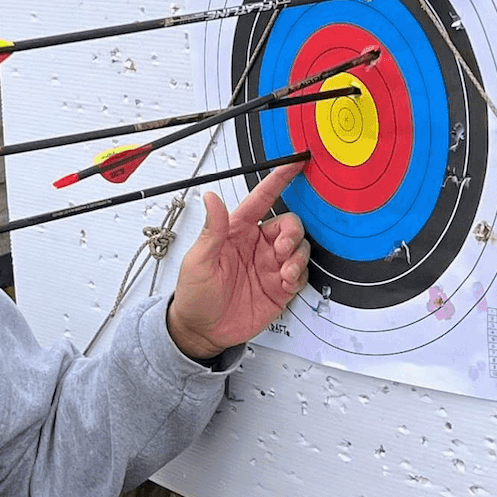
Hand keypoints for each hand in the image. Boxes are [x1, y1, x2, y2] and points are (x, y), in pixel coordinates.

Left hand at [166, 162, 310, 359]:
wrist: (202, 331)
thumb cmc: (194, 295)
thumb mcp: (198, 261)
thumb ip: (211, 231)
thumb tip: (210, 199)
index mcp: (236, 232)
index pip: (261, 199)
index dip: (278, 181)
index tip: (294, 165)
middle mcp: (256, 245)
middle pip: (288, 224)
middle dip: (291, 232)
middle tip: (281, 248)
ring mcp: (270, 266)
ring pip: (299, 247)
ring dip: (297, 255)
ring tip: (284, 270)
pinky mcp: (280, 287)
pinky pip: (301, 273)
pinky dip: (299, 275)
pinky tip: (286, 282)